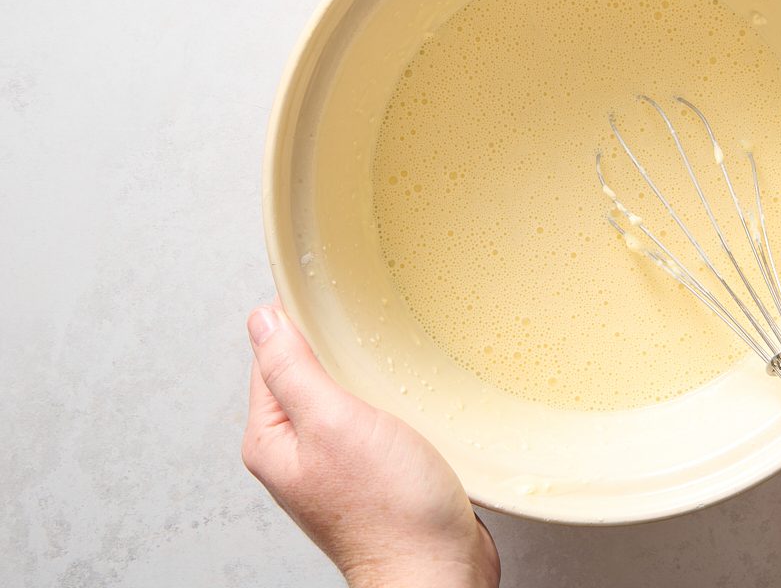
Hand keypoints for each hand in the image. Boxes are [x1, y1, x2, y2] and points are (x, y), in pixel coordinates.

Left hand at [241, 301, 499, 587]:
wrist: (437, 569)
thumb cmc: (389, 510)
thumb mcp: (332, 421)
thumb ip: (292, 369)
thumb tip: (262, 320)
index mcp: (272, 440)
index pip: (272, 357)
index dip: (301, 323)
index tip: (332, 301)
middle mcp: (298, 453)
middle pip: (309, 372)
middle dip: (337, 348)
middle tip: (370, 330)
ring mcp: (336, 464)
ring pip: (345, 394)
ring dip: (368, 374)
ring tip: (391, 363)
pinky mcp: (374, 471)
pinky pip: (374, 418)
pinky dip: (390, 401)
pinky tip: (408, 397)